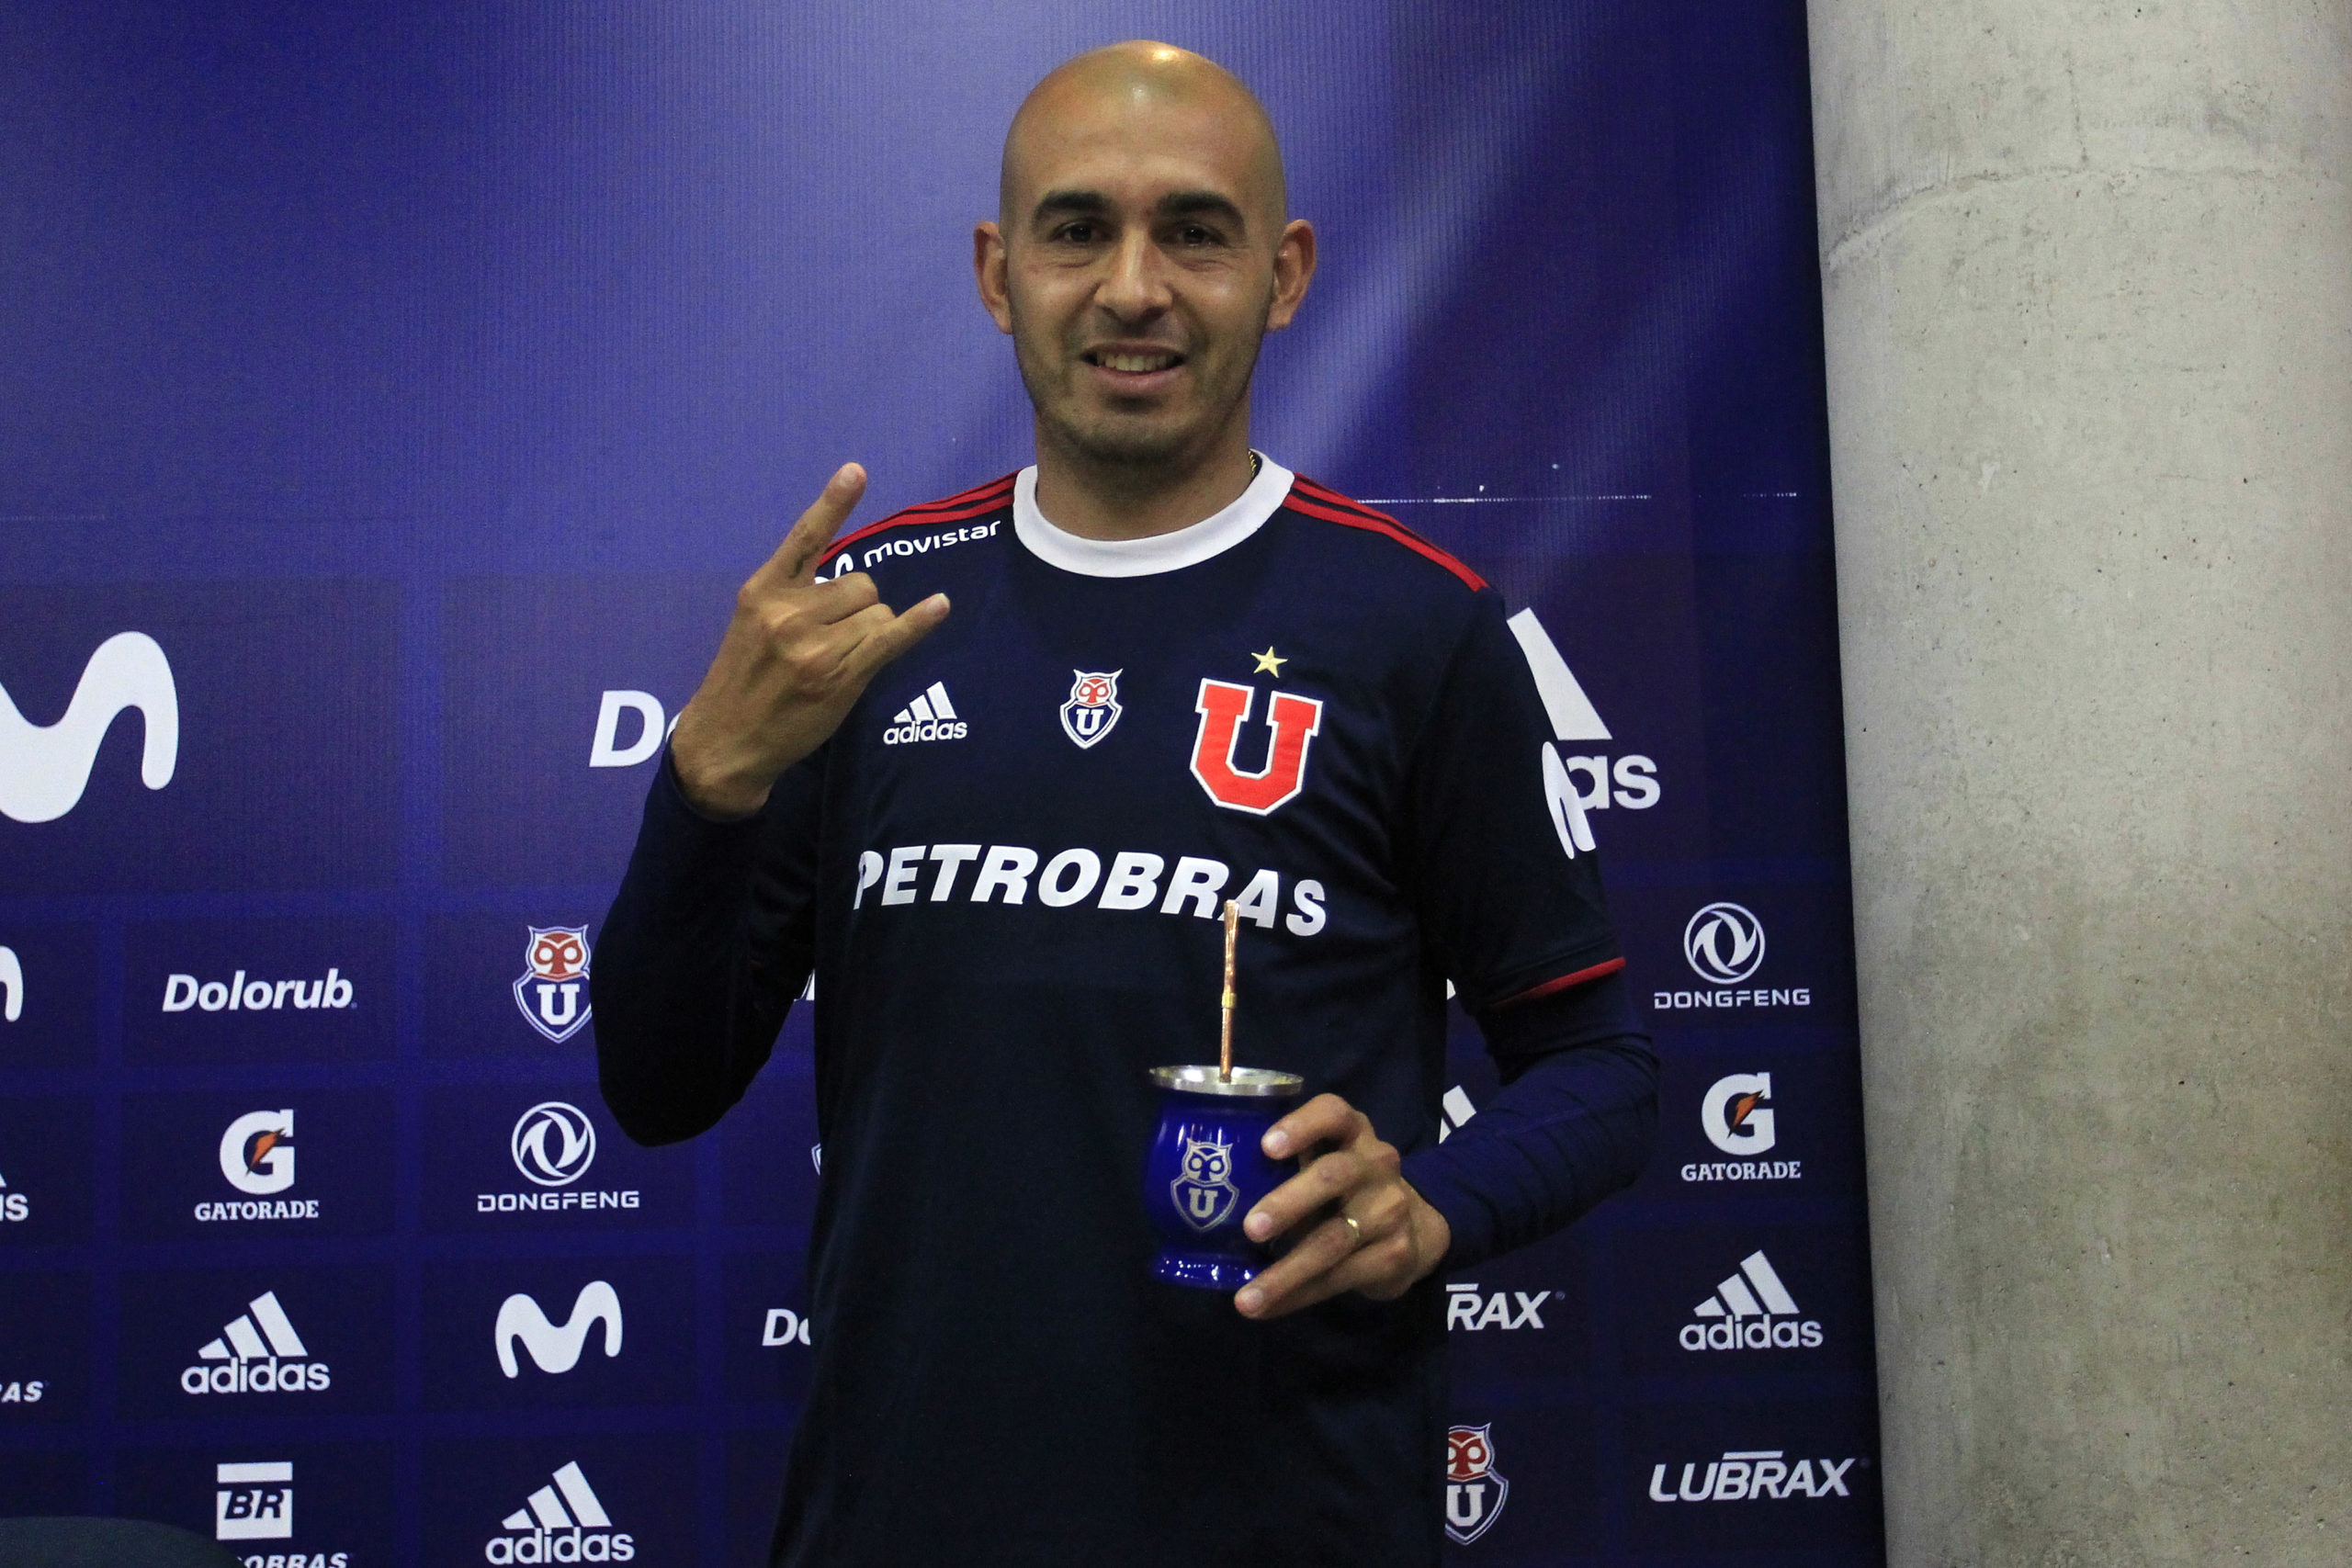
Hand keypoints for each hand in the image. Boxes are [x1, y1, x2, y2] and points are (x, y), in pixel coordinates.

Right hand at [669, 465, 949, 817]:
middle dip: (858, 606)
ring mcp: (815, 645)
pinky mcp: (840, 676)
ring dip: (871, 631)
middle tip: (832, 640)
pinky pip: (890, 638)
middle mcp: (788, 612)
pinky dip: (918, 622)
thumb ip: (791, 597)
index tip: (858, 471)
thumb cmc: (743, 680)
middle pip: (860, 583)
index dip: (834, 503)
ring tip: (840, 659)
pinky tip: (939, 606)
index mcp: (762, 590)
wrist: (726, 741)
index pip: (804, 537)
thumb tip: (846, 583)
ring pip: (876, 612)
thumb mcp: (751, 625)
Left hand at [1232, 1093, 1451, 1319]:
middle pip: (1334, 1176)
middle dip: (1289, 1202)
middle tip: (1250, 1228)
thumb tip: (1210, 1201)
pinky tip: (1268, 1308)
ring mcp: (1389, 1209)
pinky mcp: (1394, 1253)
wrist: (1416, 1231)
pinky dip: (1298, 1295)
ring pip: (1334, 1238)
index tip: (1266, 1146)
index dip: (1301, 1126)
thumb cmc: (1346, 1190)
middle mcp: (1376, 1164)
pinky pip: (1340, 1277)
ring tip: (1248, 1296)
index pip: (1333, 1113)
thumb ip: (1284, 1169)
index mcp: (1353, 1132)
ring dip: (1286, 1271)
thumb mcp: (1326, 1165)